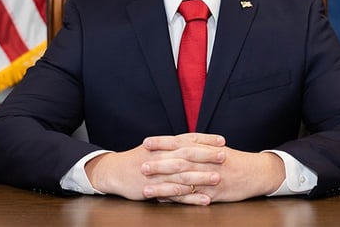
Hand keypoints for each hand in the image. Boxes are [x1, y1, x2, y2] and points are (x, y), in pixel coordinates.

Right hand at [84, 133, 224, 203]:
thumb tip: (193, 142)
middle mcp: (162, 157)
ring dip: (202, 177)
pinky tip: (205, 200)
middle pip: (187, 155)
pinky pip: (176, 194)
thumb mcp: (154, 148)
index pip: (187, 139)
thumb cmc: (137, 159)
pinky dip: (191, 197)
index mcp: (163, 145)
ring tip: (218, 178)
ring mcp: (158, 174)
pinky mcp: (155, 189)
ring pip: (183, 175)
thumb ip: (172, 146)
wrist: (114, 171)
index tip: (222, 140)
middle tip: (224, 156)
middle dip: (207, 155)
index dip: (205, 139)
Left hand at [141, 134, 285, 203]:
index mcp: (206, 148)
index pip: (181, 143)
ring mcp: (211, 178)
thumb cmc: (236, 160)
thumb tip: (178, 145)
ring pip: (183, 182)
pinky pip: (193, 197)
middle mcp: (207, 162)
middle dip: (159, 164)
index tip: (146, 142)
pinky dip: (178, 200)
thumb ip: (199, 145)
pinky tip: (164, 201)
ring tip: (146, 189)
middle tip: (141, 166)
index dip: (163, 142)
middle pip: (179, 162)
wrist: (258, 172)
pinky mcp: (214, 193)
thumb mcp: (217, 148)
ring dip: (163, 186)